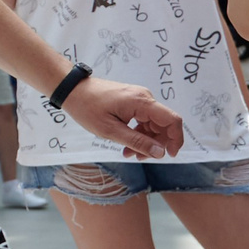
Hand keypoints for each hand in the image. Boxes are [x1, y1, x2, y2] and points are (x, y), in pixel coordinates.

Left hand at [59, 76, 183, 159]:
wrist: (72, 90)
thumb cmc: (87, 108)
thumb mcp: (110, 130)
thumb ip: (137, 141)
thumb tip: (161, 153)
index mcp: (142, 102)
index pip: (172, 120)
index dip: (176, 139)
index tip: (170, 155)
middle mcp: (145, 98)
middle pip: (164, 124)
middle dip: (156, 144)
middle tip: (139, 158)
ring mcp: (139, 99)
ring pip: (153, 124)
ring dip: (146, 141)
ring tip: (129, 154)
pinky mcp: (133, 101)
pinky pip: (144, 120)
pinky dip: (139, 133)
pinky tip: (127, 145)